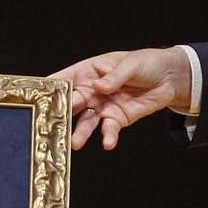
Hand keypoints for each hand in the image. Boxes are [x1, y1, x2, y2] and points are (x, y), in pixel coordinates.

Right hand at [52, 47, 192, 149]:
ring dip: (80, 132)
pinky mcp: (117, 119)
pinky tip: (107, 143)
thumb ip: (114, 77)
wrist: (169, 78)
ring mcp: (102, 106)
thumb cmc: (146, 63)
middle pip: (72, 103)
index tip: (37, 98)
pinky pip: (109, 129)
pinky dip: (108, 136)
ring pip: (86, 121)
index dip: (50, 88)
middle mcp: (91, 91)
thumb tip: (98, 87)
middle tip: (52, 125)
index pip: (65, 79)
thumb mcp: (130, 65)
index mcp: (89, 72)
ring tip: (74, 143)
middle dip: (62, 114)